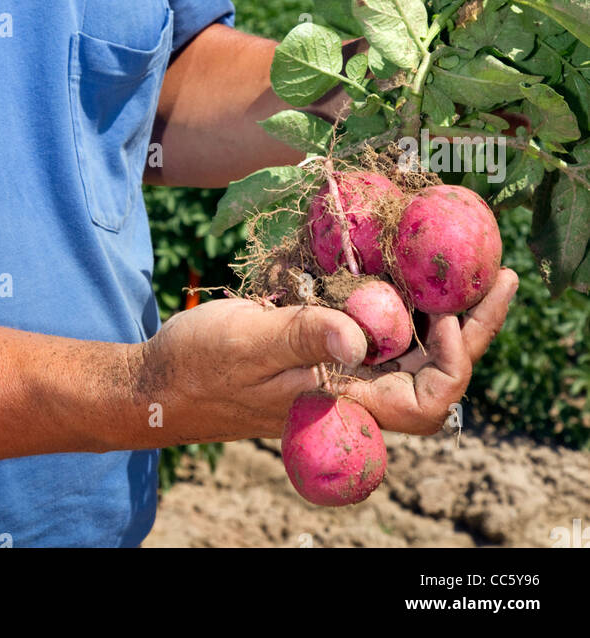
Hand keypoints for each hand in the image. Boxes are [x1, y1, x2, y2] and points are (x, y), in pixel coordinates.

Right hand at [126, 268, 517, 444]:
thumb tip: (358, 334)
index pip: (428, 401)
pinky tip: (396, 254)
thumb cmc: (199, 367)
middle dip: (469, 323)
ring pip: (407, 341)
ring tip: (463, 259)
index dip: (453, 360)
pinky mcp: (320, 344)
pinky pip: (370, 320)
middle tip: (497, 273)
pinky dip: (391, 290)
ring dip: (437, 303)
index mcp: (345, 402)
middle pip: (432, 366)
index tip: (447, 312)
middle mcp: (353, 388)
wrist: (158, 379)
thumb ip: (304, 337)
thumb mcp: (248, 344)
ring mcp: (338, 367)